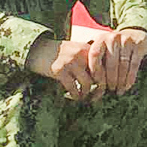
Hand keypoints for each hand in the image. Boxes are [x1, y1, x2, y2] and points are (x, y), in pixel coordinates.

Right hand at [27, 29, 146, 101]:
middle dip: (100, 90)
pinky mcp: (60, 71)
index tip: (107, 89)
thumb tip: (105, 79)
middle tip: (96, 98)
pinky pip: (73, 88)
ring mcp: (71, 62)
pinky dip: (75, 95)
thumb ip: (89, 61)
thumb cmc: (60, 53)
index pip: (105, 66)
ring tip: (84, 98)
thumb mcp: (77, 51)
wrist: (38, 49)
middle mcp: (81, 53)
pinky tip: (74, 97)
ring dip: (86, 94)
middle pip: (99, 75)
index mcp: (88, 48)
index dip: (108, 79)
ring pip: (87, 83)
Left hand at [87, 27, 146, 95]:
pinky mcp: (138, 46)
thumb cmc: (115, 48)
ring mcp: (126, 41)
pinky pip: (133, 65)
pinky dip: (130, 78)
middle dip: (110, 80)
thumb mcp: (104, 49)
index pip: (94, 55)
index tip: (97, 83)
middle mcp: (113, 38)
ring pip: (123, 66)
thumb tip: (89, 83)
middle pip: (110, 64)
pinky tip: (127, 86)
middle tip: (110, 90)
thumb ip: (97, 61)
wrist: (136, 34)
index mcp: (101, 39)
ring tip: (118, 91)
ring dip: (120, 81)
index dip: (95, 71)